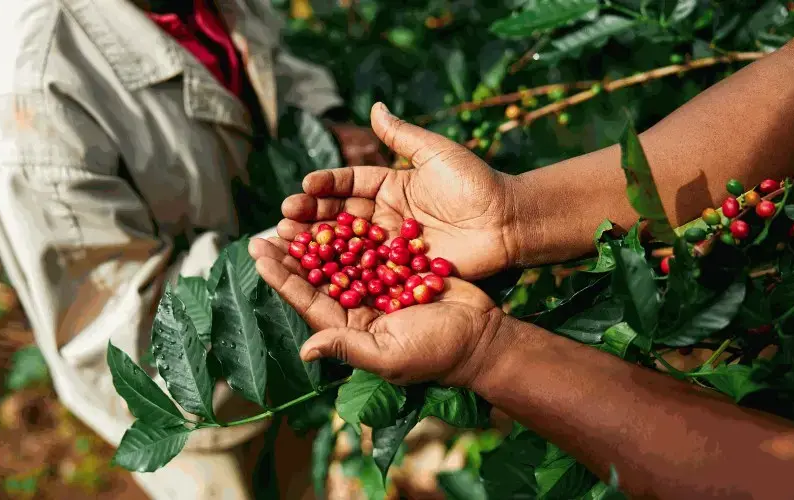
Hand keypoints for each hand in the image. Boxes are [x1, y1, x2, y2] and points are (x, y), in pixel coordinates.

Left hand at [248, 238, 506, 387]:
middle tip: (268, 226)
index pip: (306, 300)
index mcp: (349, 328)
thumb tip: (305, 349)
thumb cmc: (437, 353)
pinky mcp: (398, 269)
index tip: (258, 252)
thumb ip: (347, 348)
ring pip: (338, 257)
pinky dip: (351, 230)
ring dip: (317, 237)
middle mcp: (357, 307)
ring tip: (295, 213)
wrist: (483, 336)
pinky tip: (335, 209)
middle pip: (317, 275)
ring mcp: (377, 286)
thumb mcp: (389, 355)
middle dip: (291, 252)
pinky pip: (368, 246)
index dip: (281, 277)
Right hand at [284, 103, 519, 280]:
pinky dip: (343, 272)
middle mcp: (386, 216)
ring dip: (317, 244)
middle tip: (284, 218)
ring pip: (347, 245)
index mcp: (391, 186)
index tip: (304, 185)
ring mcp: (391, 246)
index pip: (350, 184)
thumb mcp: (436, 152)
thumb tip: (374, 106)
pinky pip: (369, 271)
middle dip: (311, 216)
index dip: (326, 185)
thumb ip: (402, 135)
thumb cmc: (476, 183)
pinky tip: (318, 272)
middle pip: (341, 216)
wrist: (509, 221)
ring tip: (289, 241)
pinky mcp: (402, 271)